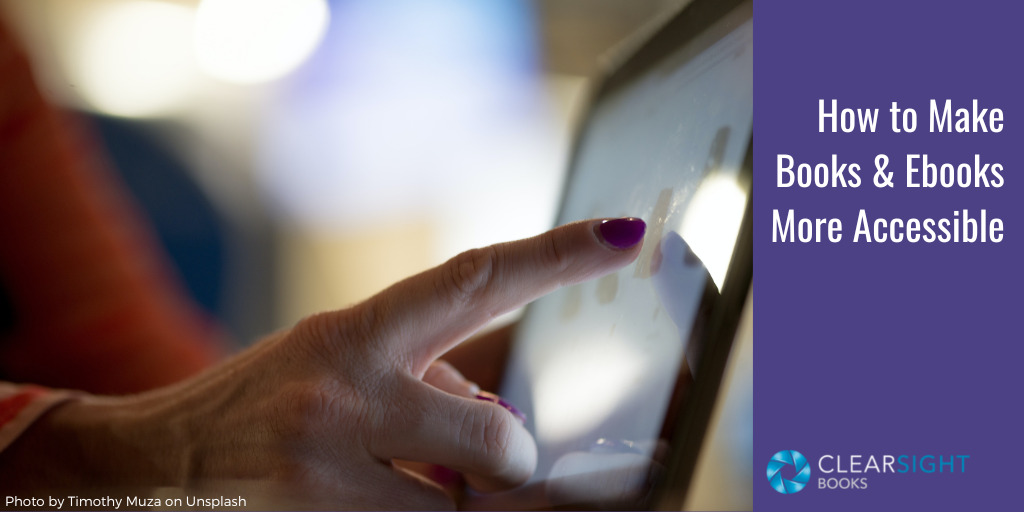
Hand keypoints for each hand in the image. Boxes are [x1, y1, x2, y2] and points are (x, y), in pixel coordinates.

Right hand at [0, 218, 644, 508]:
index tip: (624, 235)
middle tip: (501, 459)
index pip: (475, 280)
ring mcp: (329, 476)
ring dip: (462, 501)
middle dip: (514, 460)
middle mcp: (345, 399)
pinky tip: (382, 495)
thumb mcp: (337, 358)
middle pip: (496, 441)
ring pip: (461, 510)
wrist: (155, 464)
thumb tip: (508, 422)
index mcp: (356, 335)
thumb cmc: (264, 401)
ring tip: (415, 478)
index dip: (557, 254)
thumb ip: (426, 374)